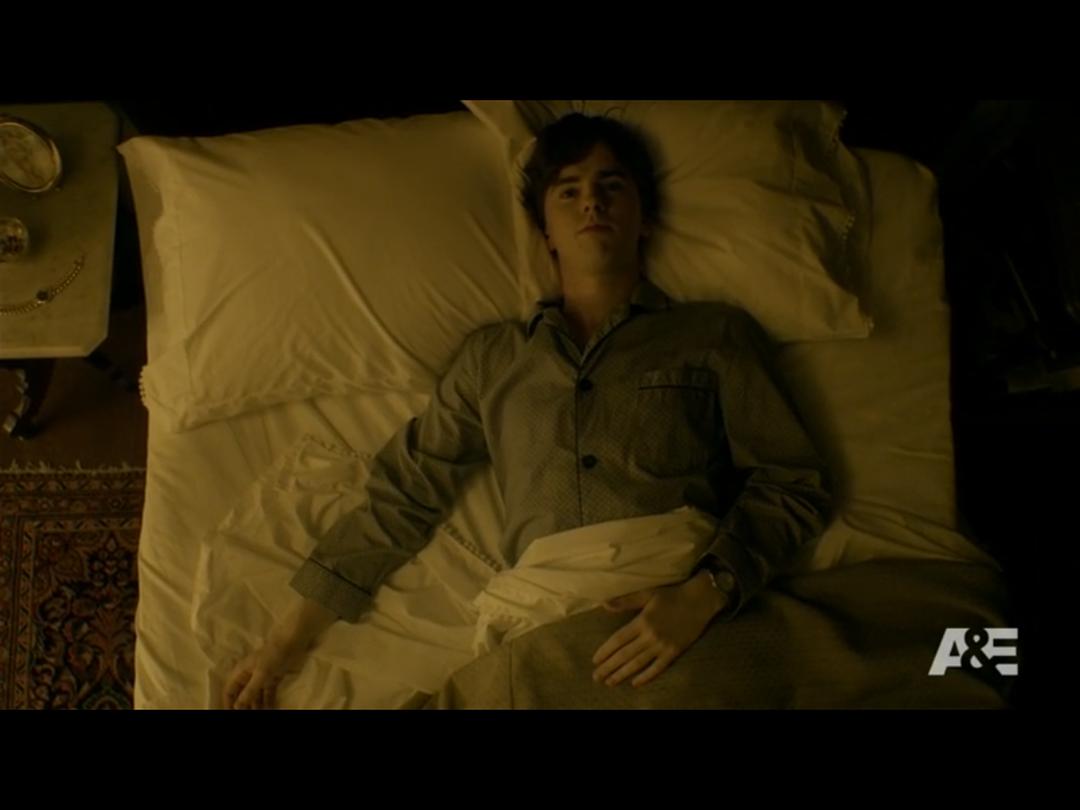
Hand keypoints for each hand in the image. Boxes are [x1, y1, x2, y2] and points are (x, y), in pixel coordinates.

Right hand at [223, 638, 307, 708]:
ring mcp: (261, 677)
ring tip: (259, 715)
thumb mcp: (261, 674)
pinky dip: (268, 702)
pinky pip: (268, 693)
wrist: (292, 642)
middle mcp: (249, 676)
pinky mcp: (273, 678)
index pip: (230, 691)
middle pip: (243, 695)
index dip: (229, 703)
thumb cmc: (273, 655)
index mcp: (241, 673)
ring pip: (256, 696)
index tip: (232, 714)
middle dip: (243, 707)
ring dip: (256, 706)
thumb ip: (249, 691)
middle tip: (248, 716)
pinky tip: (270, 709)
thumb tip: (237, 707)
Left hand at [591, 571, 727, 688]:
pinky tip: (635, 683)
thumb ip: (626, 601)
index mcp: (641, 621)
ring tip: (610, 682)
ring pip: (638, 664)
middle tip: (597, 677)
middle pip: (624, 655)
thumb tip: (604, 604)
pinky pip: (657, 668)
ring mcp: (662, 646)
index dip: (605, 651)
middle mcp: (649, 636)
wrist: (699, 600)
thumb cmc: (671, 595)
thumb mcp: (647, 594)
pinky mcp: (674, 652)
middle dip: (609, 667)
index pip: (618, 640)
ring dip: (622, 674)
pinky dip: (645, 677)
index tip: (595, 661)